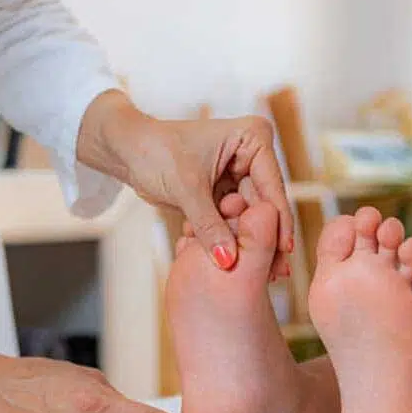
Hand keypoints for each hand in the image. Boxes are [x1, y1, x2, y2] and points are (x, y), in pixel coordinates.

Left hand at [78, 91, 293, 273]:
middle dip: (268, 237)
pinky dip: (233, 238)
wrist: (126, 149)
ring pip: (252, 215)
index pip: (271, 185)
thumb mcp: (186, 189)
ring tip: (266, 275)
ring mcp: (239, 171)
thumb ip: (210, 226)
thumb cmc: (155, 151)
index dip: (277, 220)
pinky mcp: (224, 189)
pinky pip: (234, 218)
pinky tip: (241, 264)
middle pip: (266, 203)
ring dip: (252, 242)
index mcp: (252, 137)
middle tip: (278, 273)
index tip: (285, 250)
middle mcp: (251, 152)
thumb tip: (229, 261)